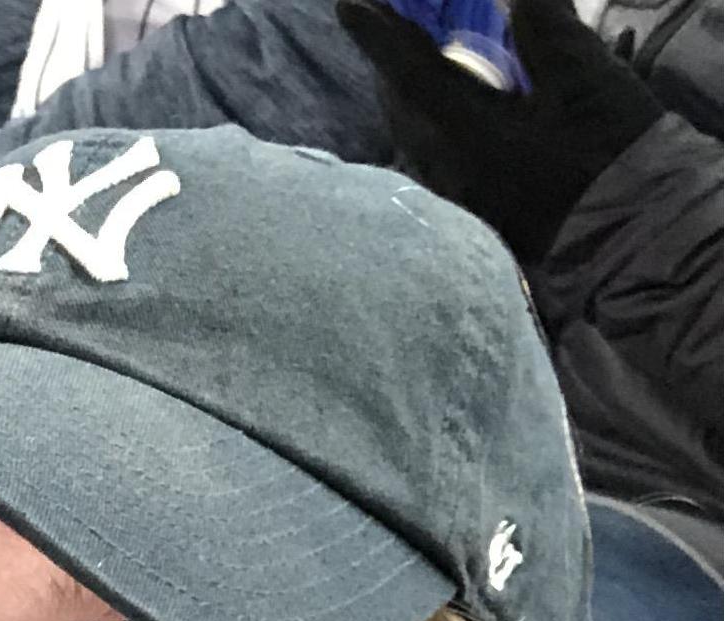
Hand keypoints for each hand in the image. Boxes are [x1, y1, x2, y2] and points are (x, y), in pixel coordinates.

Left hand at [338, 0, 662, 261]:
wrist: (632, 238)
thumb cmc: (609, 154)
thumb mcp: (584, 78)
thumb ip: (542, 26)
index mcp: (467, 136)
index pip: (410, 74)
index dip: (380, 35)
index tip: (348, 5)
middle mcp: (446, 172)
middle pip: (403, 107)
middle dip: (392, 63)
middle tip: (386, 24)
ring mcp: (455, 198)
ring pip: (413, 136)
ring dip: (410, 94)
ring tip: (412, 60)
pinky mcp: (472, 213)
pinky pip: (432, 159)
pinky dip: (430, 123)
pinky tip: (447, 110)